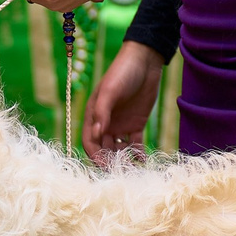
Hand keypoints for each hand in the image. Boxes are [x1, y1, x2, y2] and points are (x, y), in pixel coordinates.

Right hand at [83, 42, 165, 161]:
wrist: (145, 61)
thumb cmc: (122, 73)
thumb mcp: (110, 91)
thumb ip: (102, 112)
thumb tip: (97, 134)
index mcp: (94, 116)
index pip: (90, 142)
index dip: (95, 155)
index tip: (104, 166)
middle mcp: (106, 123)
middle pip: (104, 149)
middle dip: (110, 162)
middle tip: (120, 173)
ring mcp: (121, 125)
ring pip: (119, 149)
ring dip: (124, 160)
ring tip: (133, 169)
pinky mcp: (136, 124)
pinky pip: (135, 144)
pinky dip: (138, 153)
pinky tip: (143, 160)